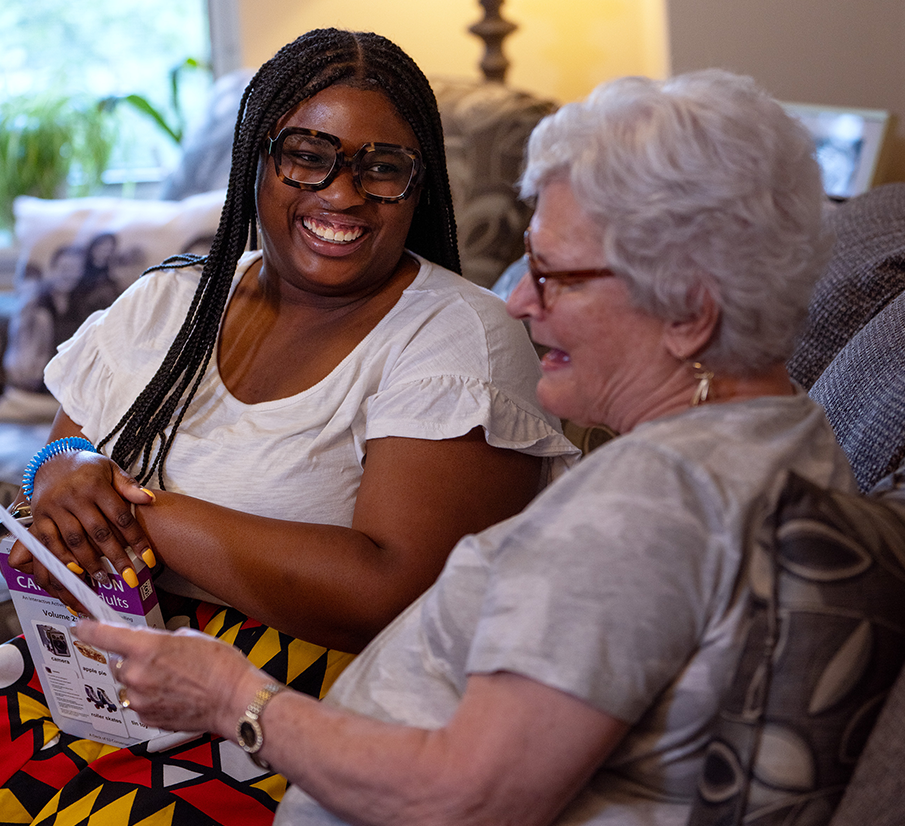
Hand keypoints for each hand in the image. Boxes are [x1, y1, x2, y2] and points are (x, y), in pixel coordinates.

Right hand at [8, 448, 155, 606]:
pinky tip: (75, 573)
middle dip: (116, 557)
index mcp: (95, 485)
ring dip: (90, 563)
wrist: (52, 460)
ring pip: (74, 541)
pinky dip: (62, 559)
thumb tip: (150, 499)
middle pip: (99, 532)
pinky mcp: (39, 518)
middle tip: (130, 577)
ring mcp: (54, 508)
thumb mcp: (111, 470)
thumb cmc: (89, 468)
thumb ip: (129, 486)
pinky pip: (49, 543)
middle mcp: (74, 497)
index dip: (136, 539)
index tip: (149, 559)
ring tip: (104, 579)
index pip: (121, 516)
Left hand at [75, 620, 265, 735]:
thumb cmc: (221, 667)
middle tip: (162, 660)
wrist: (234, 701)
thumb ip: (163, 641)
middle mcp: (137, 674)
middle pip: (118, 663)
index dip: (88, 629)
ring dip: (143, 680)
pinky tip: (175, 695)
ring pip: (129, 685)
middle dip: (134, 660)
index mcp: (147, 647)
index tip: (80, 626)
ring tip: (174, 680)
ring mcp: (139, 699)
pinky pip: (139, 704)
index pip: (104, 635)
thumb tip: (154, 648)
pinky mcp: (147, 718)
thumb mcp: (193, 637)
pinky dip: (151, 698)